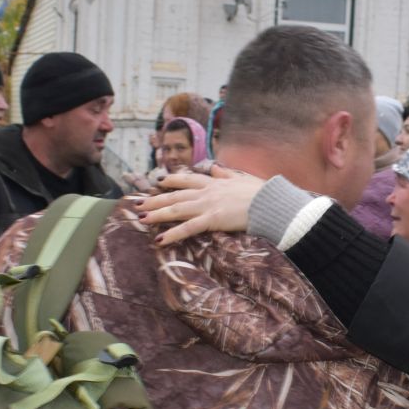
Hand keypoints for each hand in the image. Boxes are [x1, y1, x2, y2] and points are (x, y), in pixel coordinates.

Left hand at [136, 166, 265, 246]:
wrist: (270, 202)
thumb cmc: (261, 193)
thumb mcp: (242, 179)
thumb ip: (226, 175)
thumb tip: (215, 168)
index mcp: (214, 182)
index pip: (188, 180)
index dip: (172, 180)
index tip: (159, 181)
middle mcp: (207, 192)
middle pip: (175, 195)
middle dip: (155, 200)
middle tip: (138, 204)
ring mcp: (208, 205)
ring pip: (176, 210)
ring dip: (156, 214)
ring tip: (140, 219)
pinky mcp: (212, 219)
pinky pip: (187, 228)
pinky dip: (172, 234)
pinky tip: (159, 239)